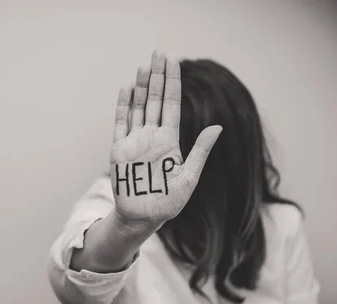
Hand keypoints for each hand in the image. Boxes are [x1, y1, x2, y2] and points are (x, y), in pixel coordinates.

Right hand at [110, 50, 221, 227]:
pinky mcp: (119, 150)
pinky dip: (122, 106)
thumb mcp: (189, 177)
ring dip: (141, 87)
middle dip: (157, 77)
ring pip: (138, 107)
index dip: (173, 83)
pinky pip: (120, 123)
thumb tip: (217, 127)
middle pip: (155, 100)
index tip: (173, 62)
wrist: (143, 217)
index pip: (172, 105)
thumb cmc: (168, 202)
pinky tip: (126, 90)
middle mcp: (152, 136)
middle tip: (158, 53)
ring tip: (144, 66)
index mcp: (170, 141)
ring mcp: (135, 141)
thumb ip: (200, 151)